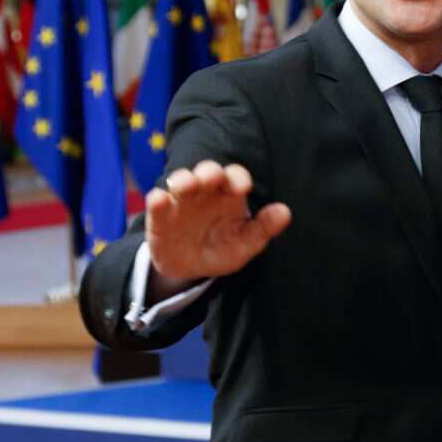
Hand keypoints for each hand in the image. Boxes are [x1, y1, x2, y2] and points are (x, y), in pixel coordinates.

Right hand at [145, 160, 291, 290]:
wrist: (190, 270)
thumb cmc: (223, 249)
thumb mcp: (245, 244)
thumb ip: (263, 228)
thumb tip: (285, 212)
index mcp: (229, 194)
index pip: (235, 176)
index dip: (238, 177)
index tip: (242, 188)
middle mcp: (205, 191)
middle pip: (207, 171)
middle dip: (209, 172)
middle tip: (211, 179)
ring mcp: (181, 201)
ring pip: (180, 180)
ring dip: (182, 180)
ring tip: (186, 186)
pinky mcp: (160, 216)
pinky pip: (157, 202)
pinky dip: (156, 199)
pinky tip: (159, 200)